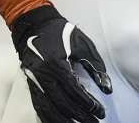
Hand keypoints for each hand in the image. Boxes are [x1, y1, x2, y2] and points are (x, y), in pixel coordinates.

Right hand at [11, 5, 111, 121]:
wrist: (34, 25)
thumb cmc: (61, 32)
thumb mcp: (82, 43)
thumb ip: (95, 65)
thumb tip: (107, 88)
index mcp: (56, 63)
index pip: (73, 90)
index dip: (88, 103)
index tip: (100, 111)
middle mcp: (43, 75)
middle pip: (62, 103)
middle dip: (80, 116)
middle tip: (95, 122)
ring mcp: (34, 81)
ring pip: (49, 109)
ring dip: (64, 121)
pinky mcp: (31, 84)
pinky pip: (39, 106)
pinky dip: (49, 118)